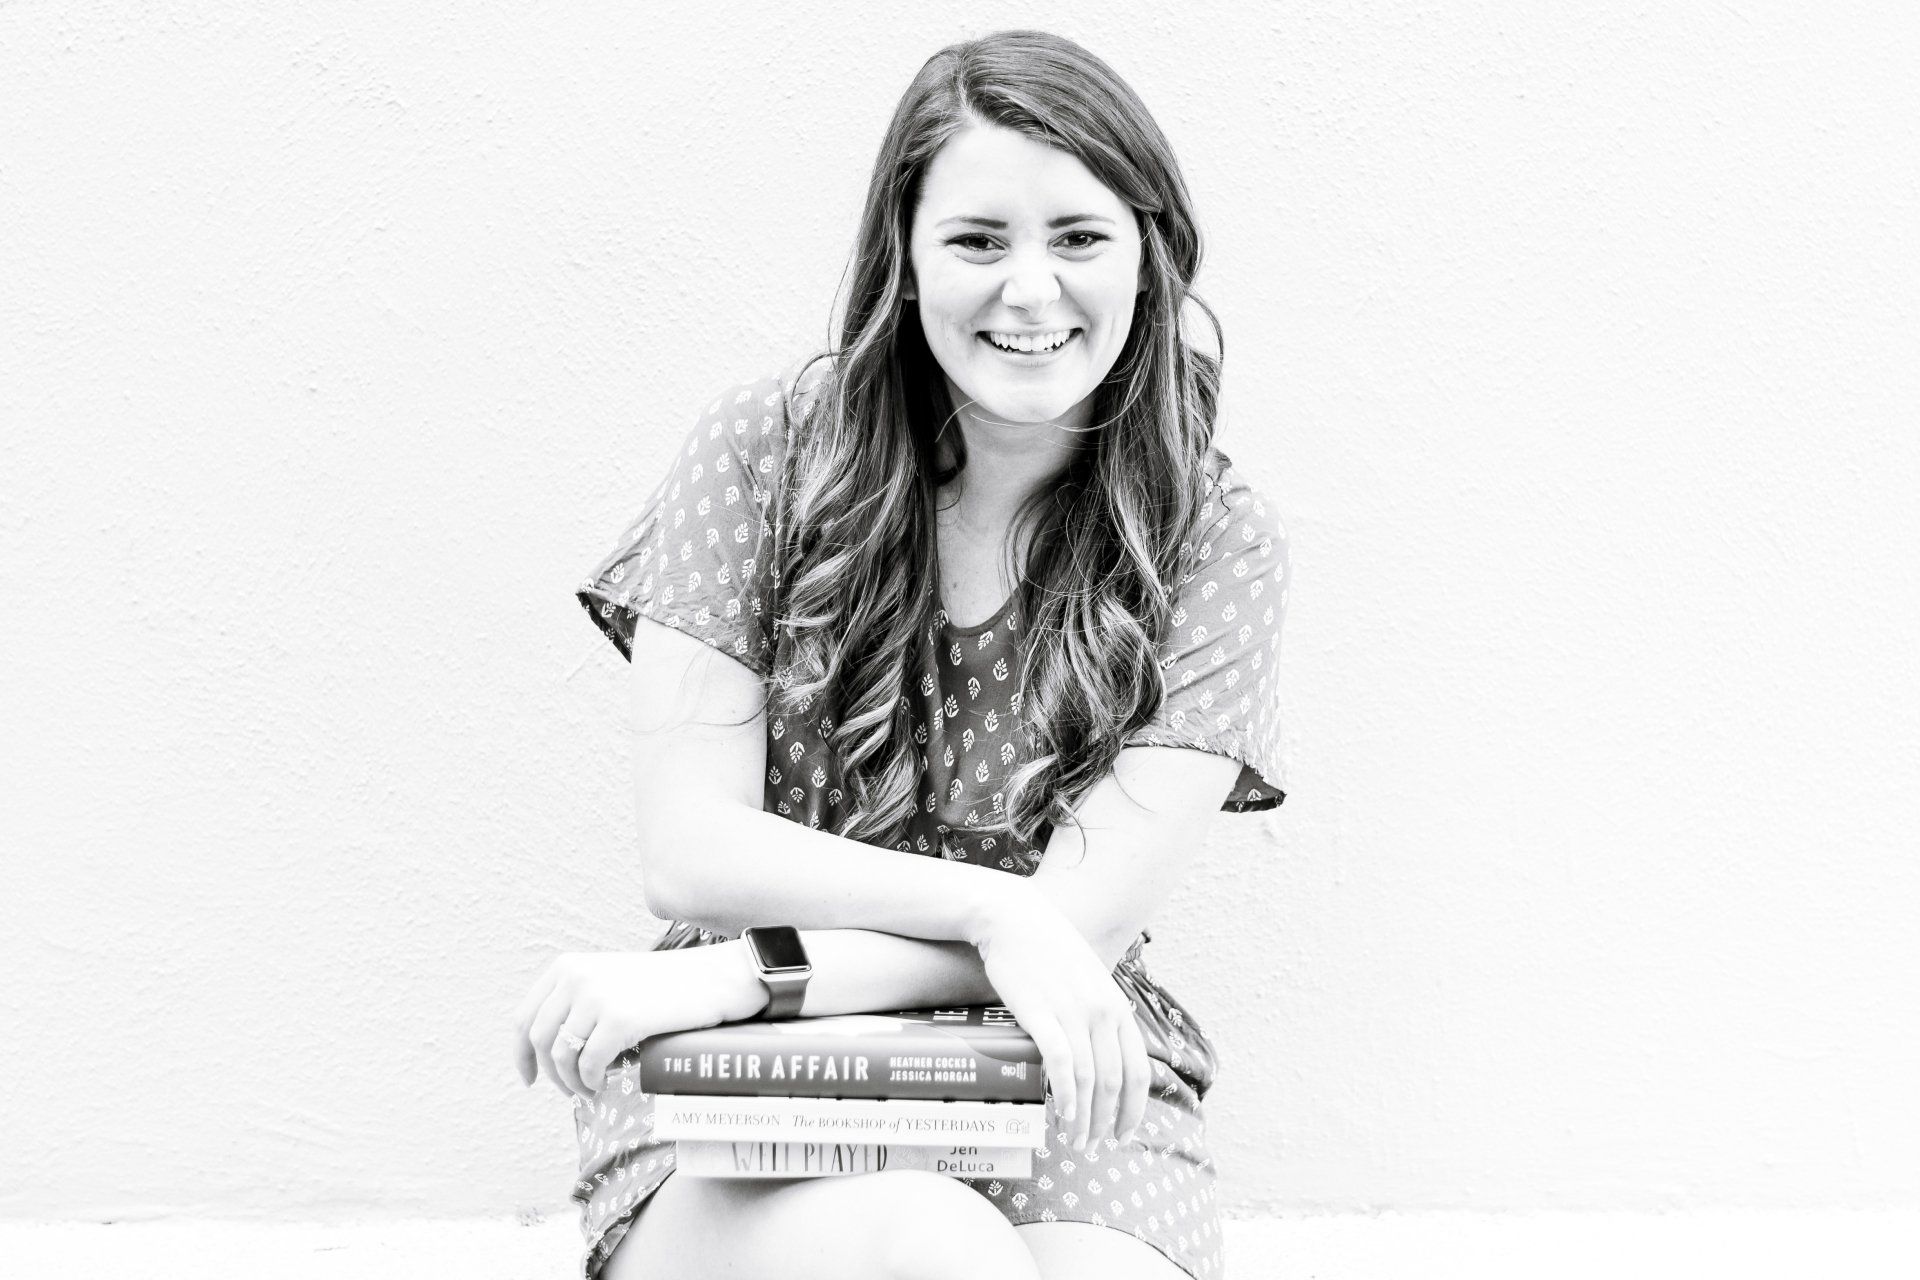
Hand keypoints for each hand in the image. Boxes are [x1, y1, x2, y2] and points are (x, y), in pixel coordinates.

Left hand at [512, 944, 766, 1099]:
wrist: (713, 978)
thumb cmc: (665, 986)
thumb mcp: (610, 980)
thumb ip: (578, 1002)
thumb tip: (549, 1052)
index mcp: (569, 967)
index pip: (525, 1018)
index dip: (521, 1055)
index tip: (529, 1078)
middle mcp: (577, 977)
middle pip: (540, 1041)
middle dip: (551, 1074)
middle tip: (570, 1090)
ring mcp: (597, 997)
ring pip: (562, 1056)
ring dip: (572, 1082)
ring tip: (590, 1089)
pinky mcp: (621, 1019)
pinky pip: (590, 1064)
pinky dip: (592, 1082)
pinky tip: (603, 1085)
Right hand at [972, 885, 1150, 1155]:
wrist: (1012, 918)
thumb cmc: (1046, 950)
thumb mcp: (1086, 980)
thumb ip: (1098, 1013)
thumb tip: (1101, 1052)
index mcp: (1116, 1007)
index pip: (1138, 1071)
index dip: (1134, 1110)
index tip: (1124, 1133)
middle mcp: (1102, 1012)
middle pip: (1115, 1083)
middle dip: (1108, 1122)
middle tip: (1096, 1146)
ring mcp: (1073, 1013)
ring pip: (1090, 1081)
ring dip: (1085, 1118)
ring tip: (1076, 1140)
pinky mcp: (1042, 1015)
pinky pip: (1062, 1065)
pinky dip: (1065, 1096)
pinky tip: (1061, 1115)